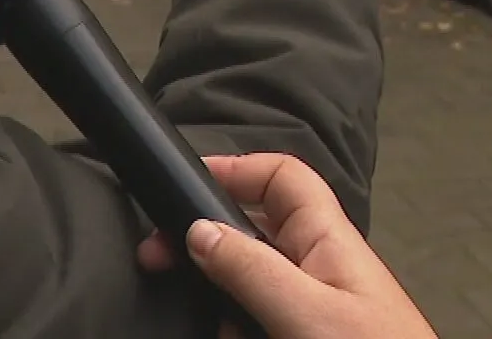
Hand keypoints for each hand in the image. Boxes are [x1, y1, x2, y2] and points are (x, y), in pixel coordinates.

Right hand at [137, 153, 438, 338]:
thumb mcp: (305, 312)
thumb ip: (251, 269)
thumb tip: (200, 230)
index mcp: (329, 240)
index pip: (282, 178)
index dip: (238, 169)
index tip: (187, 185)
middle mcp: (322, 266)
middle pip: (255, 231)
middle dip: (210, 243)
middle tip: (162, 258)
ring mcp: (315, 306)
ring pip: (251, 282)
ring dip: (223, 298)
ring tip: (209, 318)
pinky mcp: (308, 335)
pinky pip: (262, 319)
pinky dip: (240, 327)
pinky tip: (232, 338)